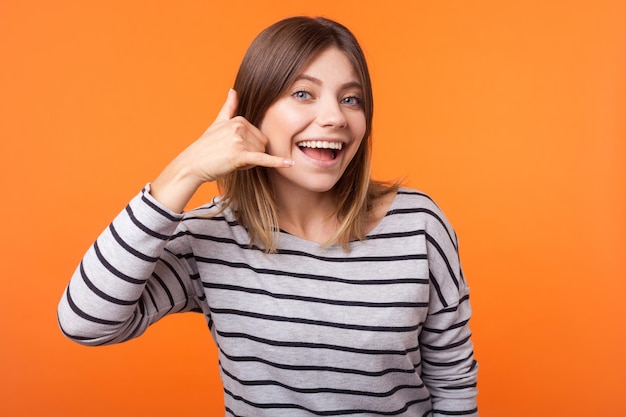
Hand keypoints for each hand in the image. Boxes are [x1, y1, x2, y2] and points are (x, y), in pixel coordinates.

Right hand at [150, 89, 293, 211]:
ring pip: (261, 154)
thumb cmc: (206, 147)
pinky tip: (289, 164)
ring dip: (250, 163)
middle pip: (262, 145)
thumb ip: (228, 107)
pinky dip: (276, 162)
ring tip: (232, 161)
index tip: (234, 150)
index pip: (259, 136)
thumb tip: (233, 90)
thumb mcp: (217, 123)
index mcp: (239, 119)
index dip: (250, 147)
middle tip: (232, 158)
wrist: (192, 164)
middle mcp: (240, 127)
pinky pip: (262, 158)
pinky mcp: (239, 155)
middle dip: (252, 155)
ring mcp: (239, 140)